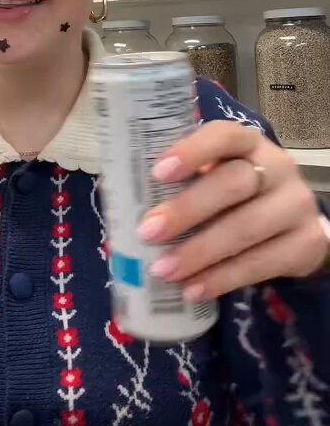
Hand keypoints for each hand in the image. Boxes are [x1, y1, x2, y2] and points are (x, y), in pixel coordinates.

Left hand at [138, 121, 328, 301]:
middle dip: (186, 209)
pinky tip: (193, 289)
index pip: (224, 135)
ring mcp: (296, 206)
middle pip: (233, 183)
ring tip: (163, 270)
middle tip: (148, 232)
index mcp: (248, 143)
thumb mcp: (216, 178)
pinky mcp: (307, 244)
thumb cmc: (238, 197)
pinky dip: (222, 279)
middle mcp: (277, 167)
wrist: (296, 227)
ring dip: (199, 252)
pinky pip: (262, 263)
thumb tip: (118, 196)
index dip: (192, 152)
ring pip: (246, 227)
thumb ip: (182, 181)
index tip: (157, 172)